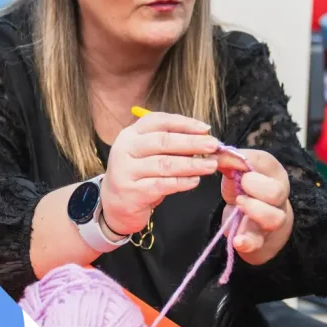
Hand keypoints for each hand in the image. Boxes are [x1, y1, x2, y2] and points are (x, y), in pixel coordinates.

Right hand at [100, 112, 219, 235]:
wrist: (113, 205)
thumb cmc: (138, 175)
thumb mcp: (147, 154)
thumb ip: (170, 145)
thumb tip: (203, 140)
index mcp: (131, 134)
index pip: (158, 121)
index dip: (184, 123)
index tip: (205, 129)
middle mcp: (126, 149)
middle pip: (163, 141)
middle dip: (192, 142)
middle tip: (213, 145)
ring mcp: (126, 171)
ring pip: (164, 164)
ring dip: (192, 164)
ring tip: (211, 165)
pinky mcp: (132, 192)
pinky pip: (162, 185)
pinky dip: (181, 182)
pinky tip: (195, 181)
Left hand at [217, 148, 292, 264]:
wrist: (253, 219)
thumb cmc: (246, 189)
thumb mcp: (236, 171)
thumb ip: (228, 161)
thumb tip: (215, 154)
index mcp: (273, 173)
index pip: (264, 162)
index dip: (245, 161)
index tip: (227, 162)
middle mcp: (278, 197)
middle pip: (276, 192)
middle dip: (255, 187)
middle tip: (241, 186)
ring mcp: (271, 220)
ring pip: (274, 218)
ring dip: (254, 210)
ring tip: (239, 205)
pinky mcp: (260, 239)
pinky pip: (258, 242)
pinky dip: (247, 241)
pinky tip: (237, 240)